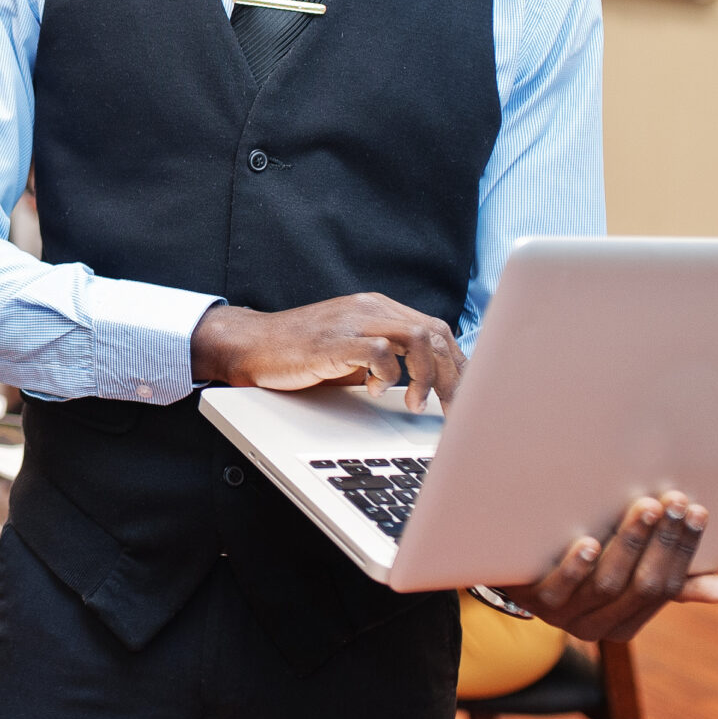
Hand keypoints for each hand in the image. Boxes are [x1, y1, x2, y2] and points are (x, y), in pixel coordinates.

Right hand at [190, 295, 463, 411]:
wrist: (252, 345)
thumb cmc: (300, 355)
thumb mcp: (352, 353)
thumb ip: (387, 359)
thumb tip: (429, 386)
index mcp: (378, 308)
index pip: (436, 329)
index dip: (458, 363)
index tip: (466, 395)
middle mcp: (370, 308)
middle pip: (435, 333)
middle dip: (453, 376)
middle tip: (453, 410)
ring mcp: (352, 321)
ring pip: (416, 338)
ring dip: (426, 376)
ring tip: (416, 404)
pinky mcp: (334, 340)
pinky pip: (380, 352)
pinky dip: (388, 376)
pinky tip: (374, 391)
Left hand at [496, 492, 717, 641]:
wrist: (508, 569)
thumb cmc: (579, 570)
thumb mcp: (623, 577)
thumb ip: (670, 583)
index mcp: (626, 624)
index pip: (667, 587)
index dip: (685, 550)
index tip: (697, 512)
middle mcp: (598, 627)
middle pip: (642, 587)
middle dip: (663, 542)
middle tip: (675, 501)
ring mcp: (563, 616)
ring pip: (606, 584)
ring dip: (628, 544)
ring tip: (644, 508)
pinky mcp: (532, 599)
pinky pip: (558, 587)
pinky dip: (575, 566)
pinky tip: (588, 542)